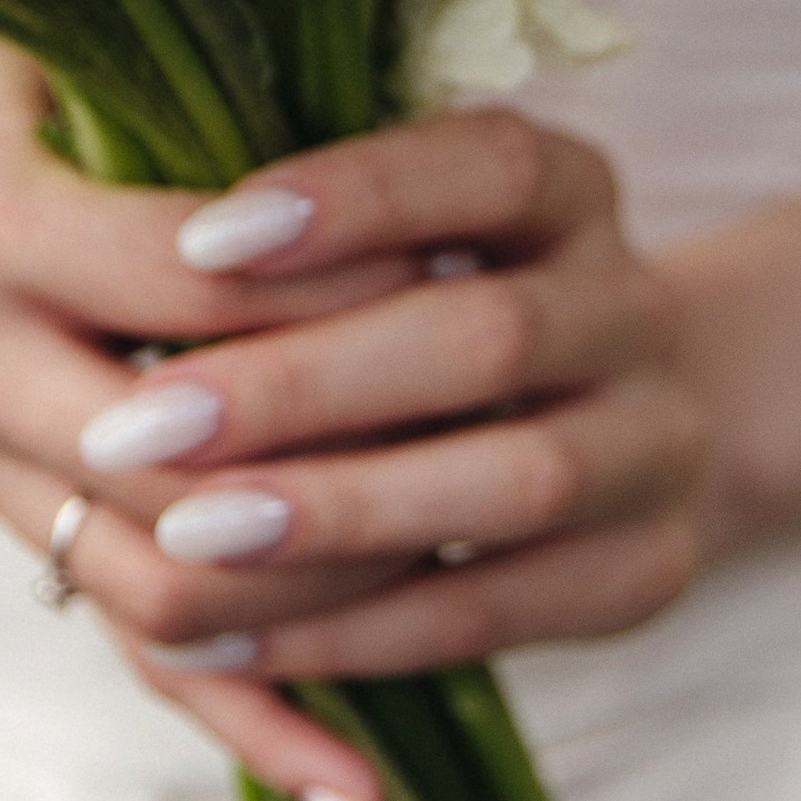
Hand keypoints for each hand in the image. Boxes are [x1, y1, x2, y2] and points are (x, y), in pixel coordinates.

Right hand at [0, 0, 717, 800]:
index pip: (193, 282)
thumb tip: (366, 38)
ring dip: (321, 597)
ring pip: (163, 585)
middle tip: (505, 436)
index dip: (337, 284)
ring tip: (470, 576)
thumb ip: (184, 50)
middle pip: (183, 464)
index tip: (468, 261)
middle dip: (348, 462)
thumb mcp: (51, 28)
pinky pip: (134, 650)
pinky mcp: (3, 516)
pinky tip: (373, 790)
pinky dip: (254, 729)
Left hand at [0, 109, 720, 800]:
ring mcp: (660, 441)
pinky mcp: (648, 569)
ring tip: (185, 534)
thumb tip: (164, 254)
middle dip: (305, 385)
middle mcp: (633, 305)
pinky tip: (229, 636)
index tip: (200, 242)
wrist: (615, 418)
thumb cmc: (430, 303)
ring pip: (518, 480)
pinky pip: (501, 609)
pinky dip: (359, 629)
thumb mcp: (389, 235)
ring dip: (340, 514)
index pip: (486, 164)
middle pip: (492, 336)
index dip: (356, 196)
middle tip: (140, 425)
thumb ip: (305, 239)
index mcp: (570, 189)